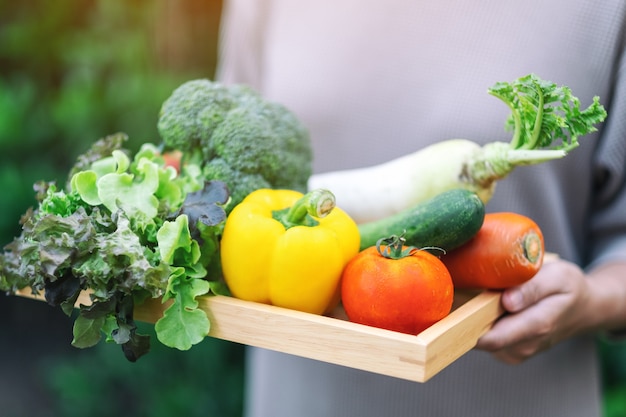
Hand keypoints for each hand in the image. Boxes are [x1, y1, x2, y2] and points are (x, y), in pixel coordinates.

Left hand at [475, 259, 594, 363]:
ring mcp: (515, 352)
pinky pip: (485, 338)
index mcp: (537, 326)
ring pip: (480, 338)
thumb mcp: (557, 277)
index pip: (492, 337)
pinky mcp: (509, 352)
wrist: (582, 309)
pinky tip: (488, 306)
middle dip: (467, 316)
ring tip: (483, 294)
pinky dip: (480, 322)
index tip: (454, 302)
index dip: (468, 322)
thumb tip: (507, 301)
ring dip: (474, 317)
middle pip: (480, 337)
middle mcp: (523, 346)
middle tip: (463, 288)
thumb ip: (532, 288)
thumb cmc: (568, 288)